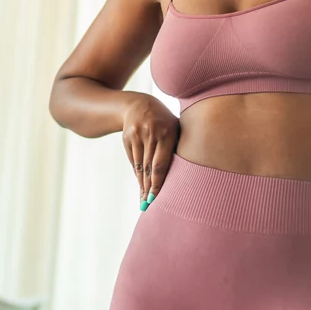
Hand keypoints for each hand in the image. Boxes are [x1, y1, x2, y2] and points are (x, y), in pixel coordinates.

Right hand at [122, 94, 179, 208]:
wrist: (138, 104)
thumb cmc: (164, 121)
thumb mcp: (174, 129)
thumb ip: (176, 148)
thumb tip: (183, 177)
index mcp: (167, 132)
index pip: (160, 163)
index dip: (158, 182)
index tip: (156, 198)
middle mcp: (151, 133)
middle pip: (148, 167)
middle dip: (149, 188)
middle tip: (149, 205)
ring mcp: (137, 135)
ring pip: (139, 166)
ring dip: (142, 185)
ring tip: (144, 200)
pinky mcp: (127, 139)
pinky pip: (133, 161)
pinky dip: (138, 175)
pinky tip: (141, 186)